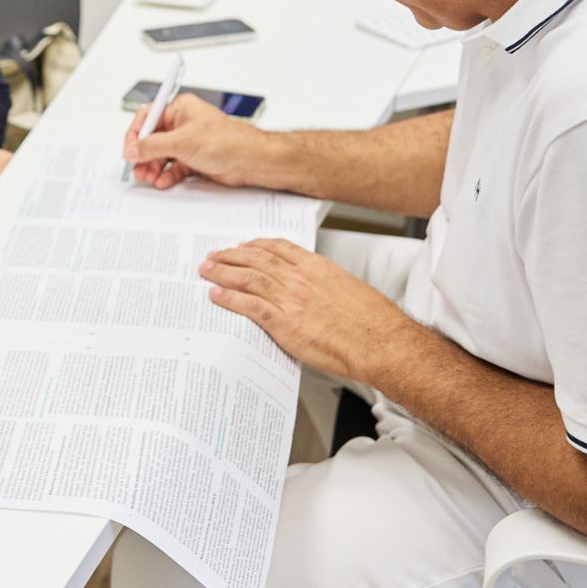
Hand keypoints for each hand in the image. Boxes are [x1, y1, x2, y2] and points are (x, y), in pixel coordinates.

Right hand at [123, 93, 263, 188]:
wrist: (249, 160)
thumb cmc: (226, 141)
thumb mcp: (182, 142)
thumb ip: (153, 146)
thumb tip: (133, 149)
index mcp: (179, 109)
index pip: (148, 117)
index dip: (136, 134)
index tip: (129, 149)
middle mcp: (183, 124)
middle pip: (153, 138)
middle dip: (143, 155)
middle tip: (137, 168)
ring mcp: (188, 142)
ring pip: (162, 155)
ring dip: (153, 167)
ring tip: (148, 177)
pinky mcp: (194, 159)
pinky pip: (173, 167)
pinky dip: (166, 175)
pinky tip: (163, 181)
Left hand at [199, 237, 409, 381]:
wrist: (380, 342)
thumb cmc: (371, 321)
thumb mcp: (348, 288)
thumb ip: (325, 283)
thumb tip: (314, 289)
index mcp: (316, 267)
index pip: (277, 247)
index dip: (255, 245)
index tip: (242, 246)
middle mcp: (300, 278)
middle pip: (256, 258)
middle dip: (230, 255)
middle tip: (213, 256)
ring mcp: (291, 299)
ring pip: (248, 277)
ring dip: (222, 272)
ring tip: (207, 270)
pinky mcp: (285, 323)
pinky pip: (250, 306)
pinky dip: (230, 298)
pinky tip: (217, 295)